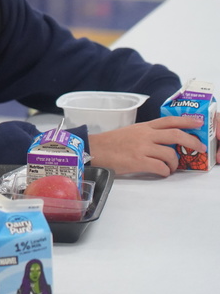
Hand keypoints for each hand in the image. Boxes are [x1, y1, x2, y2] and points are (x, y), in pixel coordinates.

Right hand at [89, 117, 205, 175]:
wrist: (93, 150)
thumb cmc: (110, 143)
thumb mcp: (130, 132)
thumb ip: (147, 134)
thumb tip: (165, 141)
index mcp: (143, 127)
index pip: (169, 120)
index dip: (186, 121)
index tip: (199, 123)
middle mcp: (145, 135)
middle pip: (175, 135)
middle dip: (192, 142)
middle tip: (199, 148)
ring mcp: (142, 148)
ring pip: (170, 154)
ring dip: (175, 163)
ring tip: (170, 167)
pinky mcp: (138, 161)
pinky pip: (160, 168)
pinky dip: (165, 172)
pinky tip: (161, 173)